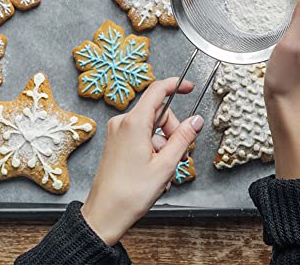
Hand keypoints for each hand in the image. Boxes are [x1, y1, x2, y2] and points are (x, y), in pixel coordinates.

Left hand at [81, 78, 204, 244]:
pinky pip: (141, 136)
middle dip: (172, 131)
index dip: (175, 85)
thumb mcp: (165, 165)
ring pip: (150, 127)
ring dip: (163, 146)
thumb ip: (182, 139)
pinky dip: (152, 149)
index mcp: (133, 123)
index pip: (157, 91)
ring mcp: (117, 132)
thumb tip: (195, 121)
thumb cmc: (129, 194)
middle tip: (177, 156)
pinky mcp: (116, 142)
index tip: (188, 87)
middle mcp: (122, 123)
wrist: (104, 214)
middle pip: (157, 113)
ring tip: (162, 171)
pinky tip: (153, 171)